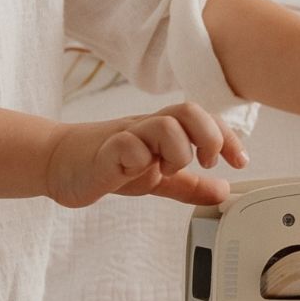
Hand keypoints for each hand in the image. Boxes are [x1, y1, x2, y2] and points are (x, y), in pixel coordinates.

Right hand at [43, 102, 249, 207]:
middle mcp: (148, 127)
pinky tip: (138, 172)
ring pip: (165, 124)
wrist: (59, 162)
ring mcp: (127, 135)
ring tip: (168, 170)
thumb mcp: (158, 178)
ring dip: (178, 150)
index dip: (228, 136)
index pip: (204, 119)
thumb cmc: (110, 164)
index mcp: (164, 131)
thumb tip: (223, 190)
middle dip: (209, 136)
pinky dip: (141, 158)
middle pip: (189, 110)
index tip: (240, 162)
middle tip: (207, 162)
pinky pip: (128, 144)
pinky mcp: (105, 151)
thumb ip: (189, 184)